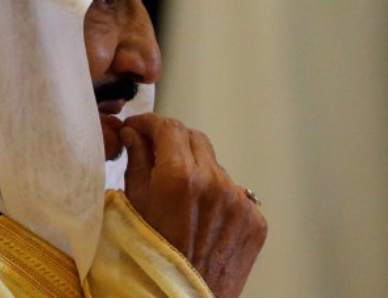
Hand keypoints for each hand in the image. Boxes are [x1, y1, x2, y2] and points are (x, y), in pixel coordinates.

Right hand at [122, 114, 266, 297]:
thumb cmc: (148, 264)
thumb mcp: (132, 210)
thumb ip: (136, 164)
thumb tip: (135, 135)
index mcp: (180, 177)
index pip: (169, 127)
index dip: (150, 123)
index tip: (139, 128)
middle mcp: (215, 183)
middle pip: (195, 139)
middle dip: (173, 142)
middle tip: (156, 156)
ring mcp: (239, 201)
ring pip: (215, 167)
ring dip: (198, 171)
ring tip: (181, 200)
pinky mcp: (255, 219)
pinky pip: (235, 195)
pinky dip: (218, 198)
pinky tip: (202, 220)